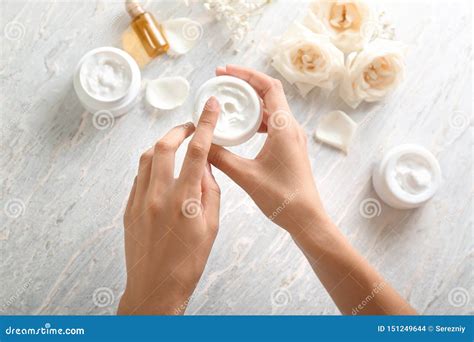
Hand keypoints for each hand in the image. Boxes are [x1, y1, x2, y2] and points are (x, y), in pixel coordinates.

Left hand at [118, 97, 220, 314]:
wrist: (155, 287)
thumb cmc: (188, 262)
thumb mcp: (211, 227)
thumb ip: (210, 192)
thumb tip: (206, 167)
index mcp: (185, 201)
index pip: (198, 152)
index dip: (206, 125)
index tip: (210, 108)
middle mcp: (159, 196)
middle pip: (165, 146)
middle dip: (179, 130)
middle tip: (190, 127)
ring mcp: (139, 201)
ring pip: (147, 157)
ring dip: (162, 145)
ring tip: (176, 146)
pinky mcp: (128, 208)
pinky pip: (139, 175)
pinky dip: (152, 165)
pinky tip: (162, 170)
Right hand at [208, 65, 328, 235]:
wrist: (306, 218)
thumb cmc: (282, 198)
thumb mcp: (246, 176)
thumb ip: (221, 157)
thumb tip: (200, 142)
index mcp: (284, 128)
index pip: (268, 86)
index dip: (246, 74)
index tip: (224, 72)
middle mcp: (290, 128)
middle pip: (269, 93)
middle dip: (245, 84)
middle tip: (220, 82)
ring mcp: (291, 137)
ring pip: (270, 109)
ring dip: (250, 102)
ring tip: (229, 102)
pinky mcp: (289, 147)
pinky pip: (272, 124)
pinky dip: (255, 119)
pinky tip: (241, 128)